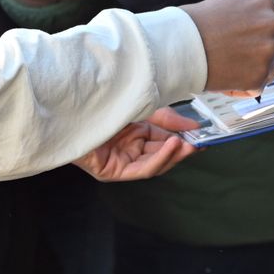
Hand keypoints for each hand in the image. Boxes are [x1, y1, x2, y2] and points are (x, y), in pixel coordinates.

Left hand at [73, 106, 199, 181]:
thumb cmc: (102, 102)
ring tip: (189, 145)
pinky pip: (141, 169)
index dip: (182, 138)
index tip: (203, 135)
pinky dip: (159, 158)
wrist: (70, 104)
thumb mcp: (140, 107)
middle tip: (201, 143)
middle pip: (160, 153)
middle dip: (181, 149)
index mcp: (134, 132)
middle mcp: (128, 148)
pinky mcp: (112, 171)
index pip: (163, 139)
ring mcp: (120, 160)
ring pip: (154, 163)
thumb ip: (166, 119)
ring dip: (173, 154)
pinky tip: (172, 146)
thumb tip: (193, 126)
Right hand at [181, 0, 273, 94]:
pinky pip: (256, 88)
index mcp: (264, 3)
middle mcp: (272, 24)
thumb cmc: (193, 25)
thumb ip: (248, 18)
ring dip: (250, 73)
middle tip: (235, 61)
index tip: (252, 47)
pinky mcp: (260, 75)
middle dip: (259, 57)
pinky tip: (222, 79)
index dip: (265, 39)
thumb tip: (256, 34)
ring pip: (268, 70)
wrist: (178, 43)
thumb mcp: (227, 7)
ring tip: (223, 68)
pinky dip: (241, 89)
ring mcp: (269, 50)